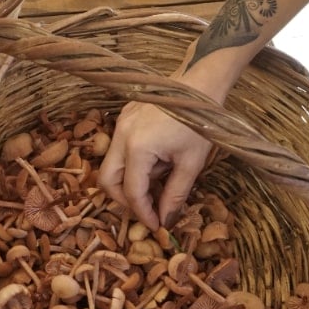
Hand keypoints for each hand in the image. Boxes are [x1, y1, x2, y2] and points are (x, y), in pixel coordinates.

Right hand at [98, 101, 212, 230]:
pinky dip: (132, 162)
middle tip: (147, 209)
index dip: (143, 213)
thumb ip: (175, 195)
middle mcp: (120, 135)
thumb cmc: (200, 124)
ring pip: (111, 164)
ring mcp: (119, 124)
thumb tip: (166, 221)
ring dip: (129, 180)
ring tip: (156, 183)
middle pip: (107, 179)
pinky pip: (119, 147)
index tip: (156, 225)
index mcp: (138, 148)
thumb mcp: (191, 163)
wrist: (201, 83)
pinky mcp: (123, 117)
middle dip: (124, 199)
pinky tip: (156, 162)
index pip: (132, 191)